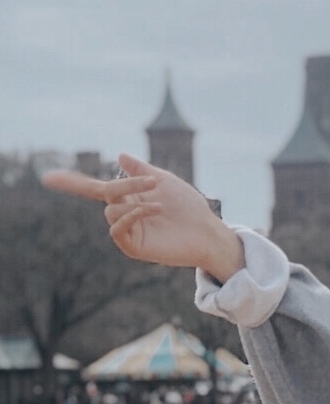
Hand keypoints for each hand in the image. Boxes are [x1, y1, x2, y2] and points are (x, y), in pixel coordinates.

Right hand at [41, 153, 243, 281]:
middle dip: (126, 185)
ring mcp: (128, 231)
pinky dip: (131, 216)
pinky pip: (117, 230)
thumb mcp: (165, 181)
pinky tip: (153, 210)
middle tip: (153, 182)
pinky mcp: (134, 247)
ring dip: (134, 202)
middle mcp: (125, 213)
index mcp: (129, 197)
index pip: (96, 189)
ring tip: (159, 204)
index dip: (73, 183)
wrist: (207, 230)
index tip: (48, 177)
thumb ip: (141, 169)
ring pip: (111, 212)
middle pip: (107, 194)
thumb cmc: (190, 207)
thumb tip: (120, 156)